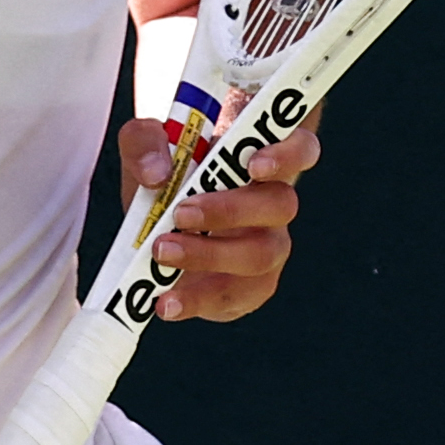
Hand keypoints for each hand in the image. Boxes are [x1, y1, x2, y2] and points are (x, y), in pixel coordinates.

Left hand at [116, 113, 318, 322]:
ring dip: (210, 256)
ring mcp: (268, 246)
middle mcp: (274, 203)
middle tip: (180, 213)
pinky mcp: (249, 286)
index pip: (300, 149)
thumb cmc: (168, 174)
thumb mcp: (148, 146)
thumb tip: (157, 174)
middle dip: (231, 211)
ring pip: (262, 255)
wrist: (165, 224)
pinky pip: (237, 298)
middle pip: (280, 204)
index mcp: (262, 158)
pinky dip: (198, 301)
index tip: (254, 165)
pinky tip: (167, 301)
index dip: (287, 156)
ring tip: (161, 252)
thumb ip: (144, 143)